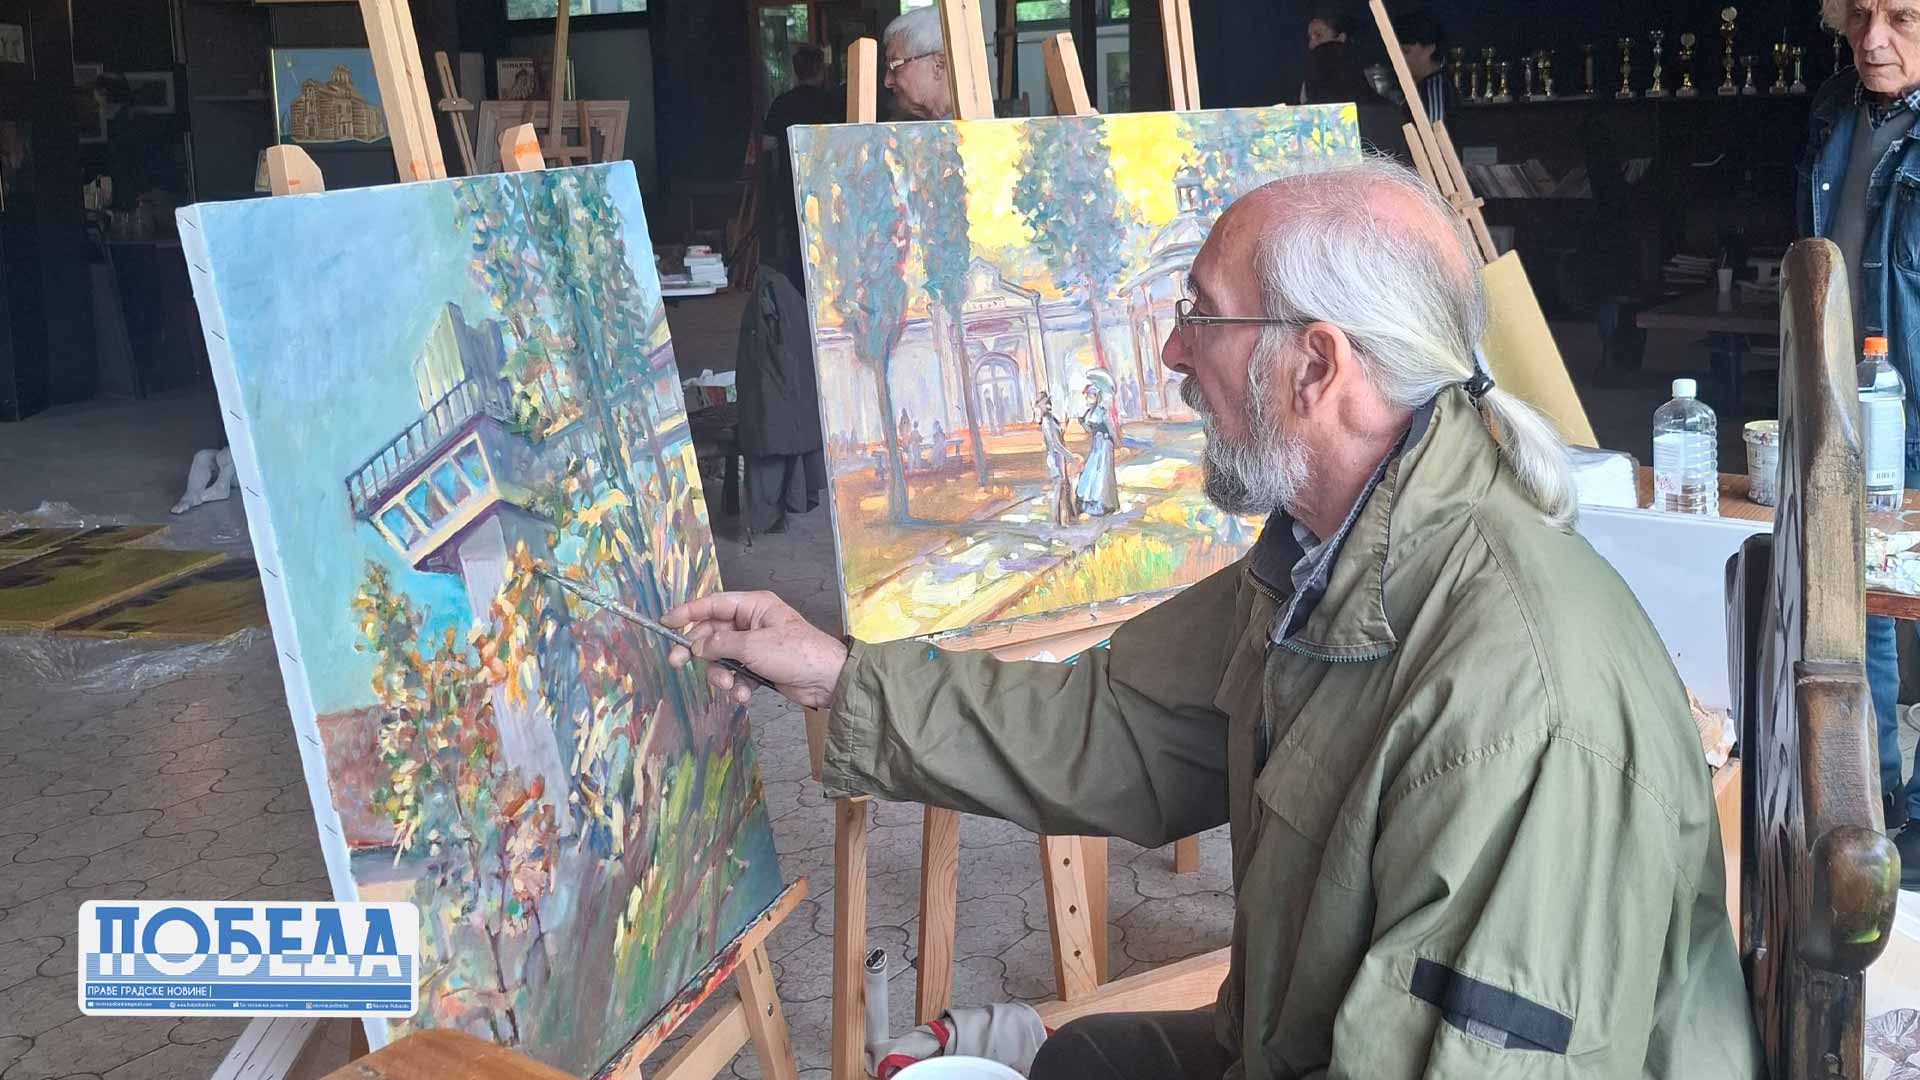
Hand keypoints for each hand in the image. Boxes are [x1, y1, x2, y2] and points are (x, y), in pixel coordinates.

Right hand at [662, 591, 849, 709]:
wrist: (827, 681)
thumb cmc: (796, 653)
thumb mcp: (754, 646)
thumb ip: (721, 644)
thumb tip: (696, 647)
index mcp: (754, 605)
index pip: (712, 604)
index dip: (687, 612)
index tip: (665, 623)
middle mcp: (753, 622)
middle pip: (712, 632)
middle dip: (698, 650)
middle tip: (677, 662)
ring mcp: (756, 645)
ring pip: (722, 656)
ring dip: (721, 674)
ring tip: (729, 686)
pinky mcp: (760, 666)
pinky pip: (737, 672)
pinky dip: (737, 685)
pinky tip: (744, 695)